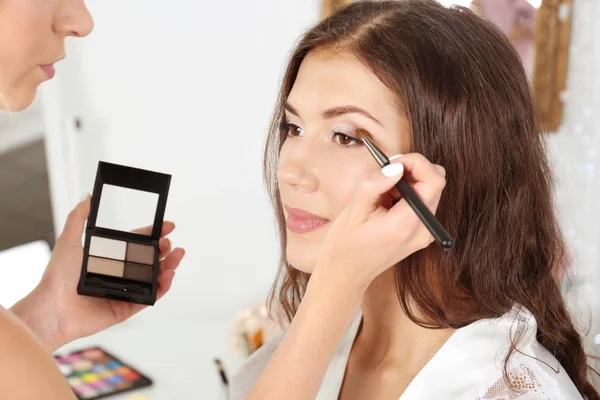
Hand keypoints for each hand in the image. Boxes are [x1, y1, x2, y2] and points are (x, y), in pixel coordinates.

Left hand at [11, 195, 184, 350]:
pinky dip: (162, 288)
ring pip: (154, 278)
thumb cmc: (56, 277)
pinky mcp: (127, 308)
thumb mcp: (68, 240)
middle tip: (170, 243)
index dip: (153, 234)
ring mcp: (124, 291)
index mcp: (109, 258)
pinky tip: (168, 276)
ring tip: (177, 256)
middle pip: (150, 260)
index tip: (167, 226)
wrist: (52, 309)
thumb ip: (78, 217)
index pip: (137, 243)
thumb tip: (88, 196)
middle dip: (165, 250)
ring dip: (169, 266)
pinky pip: (150, 298)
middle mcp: (118, 275)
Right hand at [315, 153, 445, 291]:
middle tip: (387, 172)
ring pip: (430, 192)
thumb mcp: (354, 208)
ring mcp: (423, 235)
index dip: (417, 163)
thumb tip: (397, 165)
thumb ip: (377, 183)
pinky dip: (408, 196)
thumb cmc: (345, 244)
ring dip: (410, 183)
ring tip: (382, 192)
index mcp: (405, 224)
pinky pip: (423, 205)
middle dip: (413, 170)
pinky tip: (386, 203)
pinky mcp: (420, 236)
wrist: (345, 274)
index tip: (395, 161)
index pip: (433, 181)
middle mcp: (422, 231)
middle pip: (436, 184)